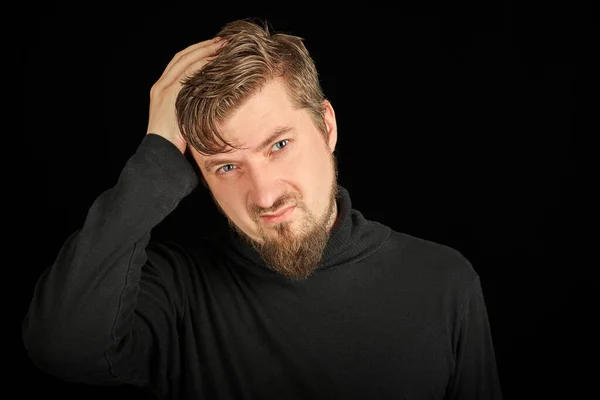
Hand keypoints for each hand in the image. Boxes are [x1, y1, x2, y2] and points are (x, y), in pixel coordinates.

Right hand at [146, 37, 225, 152]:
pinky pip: (188, 74)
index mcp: (161, 89)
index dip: (196, 52)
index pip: (179, 62)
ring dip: (204, 51)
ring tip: (222, 46)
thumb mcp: (181, 119)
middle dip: (202, 46)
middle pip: (182, 57)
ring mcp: (164, 89)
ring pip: (185, 61)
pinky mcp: (170, 95)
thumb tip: (208, 102)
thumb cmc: (174, 142)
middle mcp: (160, 86)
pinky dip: (202, 65)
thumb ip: (189, 106)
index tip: (212, 47)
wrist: (160, 151)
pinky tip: (215, 61)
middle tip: (221, 41)